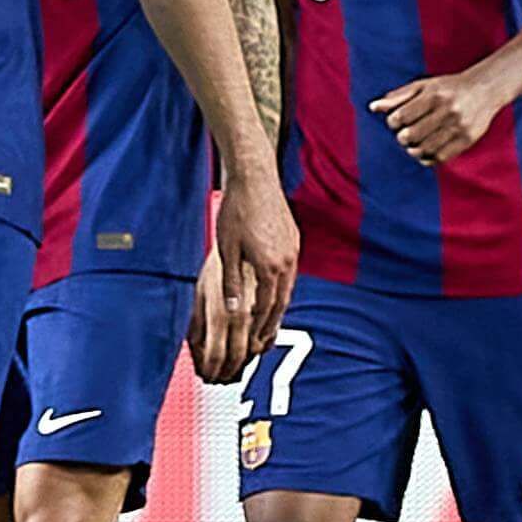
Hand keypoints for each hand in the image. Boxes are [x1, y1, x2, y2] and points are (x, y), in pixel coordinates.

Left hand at [201, 171, 297, 375]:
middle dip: (272, 323)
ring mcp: (293, 251)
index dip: (259, 326)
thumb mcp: (227, 250)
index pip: (267, 307)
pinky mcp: (294, 240)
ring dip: (279, 307)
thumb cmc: (236, 211)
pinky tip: (274, 292)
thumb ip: (232, 283)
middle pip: (282, 301)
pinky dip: (282, 288)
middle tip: (264, 342)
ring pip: (288, 288)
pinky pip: (290, 273)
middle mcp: (287, 262)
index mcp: (270, 267)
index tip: (253, 342)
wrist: (255, 179)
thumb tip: (233, 311)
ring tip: (270, 323)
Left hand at [372, 64, 508, 163]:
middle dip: (402, 138)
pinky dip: (429, 158)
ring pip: (426, 148)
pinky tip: (425, 153)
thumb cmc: (447, 87)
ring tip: (412, 145)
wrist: (484, 89)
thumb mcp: (422, 86)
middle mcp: (447, 111)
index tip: (395, 123)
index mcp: (433, 95)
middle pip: (412, 134)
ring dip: (414, 150)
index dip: (393, 123)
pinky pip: (442, 157)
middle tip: (403, 136)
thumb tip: (372, 107)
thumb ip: (397, 97)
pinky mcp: (467, 139)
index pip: (402, 116)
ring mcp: (458, 126)